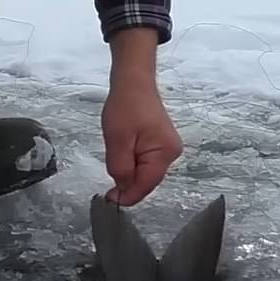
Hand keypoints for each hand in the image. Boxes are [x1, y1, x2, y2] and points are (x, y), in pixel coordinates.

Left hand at [102, 28, 181, 204]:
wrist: (133, 80)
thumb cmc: (125, 106)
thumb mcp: (117, 140)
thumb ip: (120, 168)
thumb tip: (123, 190)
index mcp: (164, 153)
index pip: (145, 186)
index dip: (126, 196)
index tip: (108, 200)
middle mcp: (172, 154)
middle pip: (147, 180)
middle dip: (127, 181)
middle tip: (109, 166)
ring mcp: (168, 148)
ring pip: (144, 172)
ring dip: (128, 170)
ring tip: (116, 151)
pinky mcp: (161, 143)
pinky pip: (145, 162)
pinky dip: (132, 162)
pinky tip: (123, 150)